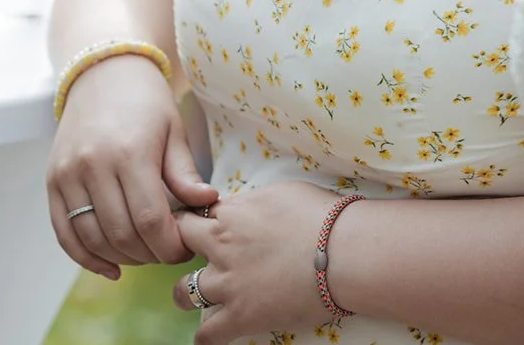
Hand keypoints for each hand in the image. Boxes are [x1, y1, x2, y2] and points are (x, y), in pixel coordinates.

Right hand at [46, 55, 217, 279]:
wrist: (103, 71)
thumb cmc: (146, 101)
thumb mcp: (173, 129)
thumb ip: (185, 173)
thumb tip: (208, 205)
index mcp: (130, 151)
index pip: (150, 219)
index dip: (169, 245)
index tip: (184, 249)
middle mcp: (93, 164)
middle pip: (121, 234)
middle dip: (149, 254)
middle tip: (167, 251)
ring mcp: (67, 174)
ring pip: (93, 239)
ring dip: (121, 258)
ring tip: (144, 253)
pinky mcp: (52, 181)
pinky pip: (65, 233)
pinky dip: (86, 258)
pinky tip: (110, 266)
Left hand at [173, 181, 341, 340]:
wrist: (342, 252)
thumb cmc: (321, 215)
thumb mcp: (281, 192)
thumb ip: (252, 203)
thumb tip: (242, 208)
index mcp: (232, 214)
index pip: (194, 214)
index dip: (197, 220)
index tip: (202, 226)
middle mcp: (222, 247)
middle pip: (180, 243)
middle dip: (182, 247)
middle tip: (196, 255)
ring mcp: (228, 284)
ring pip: (183, 292)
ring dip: (187, 293)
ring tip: (197, 294)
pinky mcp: (241, 317)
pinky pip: (206, 334)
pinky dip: (205, 335)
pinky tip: (211, 331)